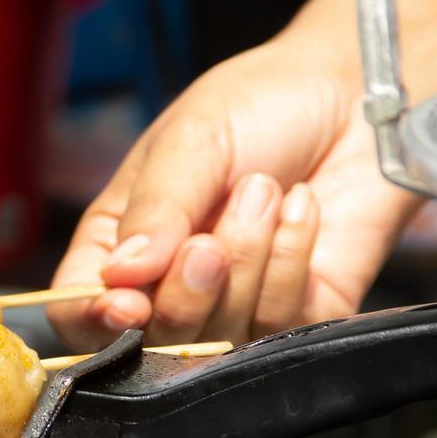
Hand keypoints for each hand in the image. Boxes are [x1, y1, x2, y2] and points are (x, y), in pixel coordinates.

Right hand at [49, 31, 418, 350]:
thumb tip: (119, 277)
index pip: (78, 311)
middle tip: (209, 241)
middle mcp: (169, 287)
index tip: (127, 304)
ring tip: (265, 192)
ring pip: (217, 342)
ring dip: (244, 265)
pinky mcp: (297, 319)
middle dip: (184, 293)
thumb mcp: (191, 141)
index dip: (93, 321)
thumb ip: (154, 211)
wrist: (358, 95)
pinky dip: (290, 265)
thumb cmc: (261, 105)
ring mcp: (234, 310)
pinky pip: (279, 328)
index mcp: (120, 245)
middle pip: (149, 342)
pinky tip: (302, 210)